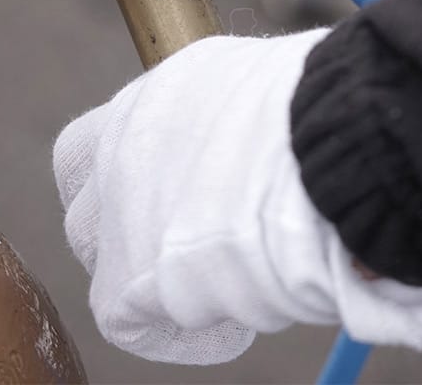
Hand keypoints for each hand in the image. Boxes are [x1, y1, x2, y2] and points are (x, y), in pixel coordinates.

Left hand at [53, 28, 421, 364]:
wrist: (334, 136)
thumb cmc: (330, 105)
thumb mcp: (267, 90)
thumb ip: (236, 125)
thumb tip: (256, 156)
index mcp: (158, 96)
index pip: (87, 148)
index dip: (116, 187)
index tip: (161, 203)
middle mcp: (124, 147)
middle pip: (88, 217)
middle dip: (136, 244)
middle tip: (199, 251)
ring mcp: (122, 208)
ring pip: (111, 271)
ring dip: (164, 285)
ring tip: (238, 280)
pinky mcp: (133, 272)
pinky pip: (133, 322)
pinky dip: (181, 332)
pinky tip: (241, 314)